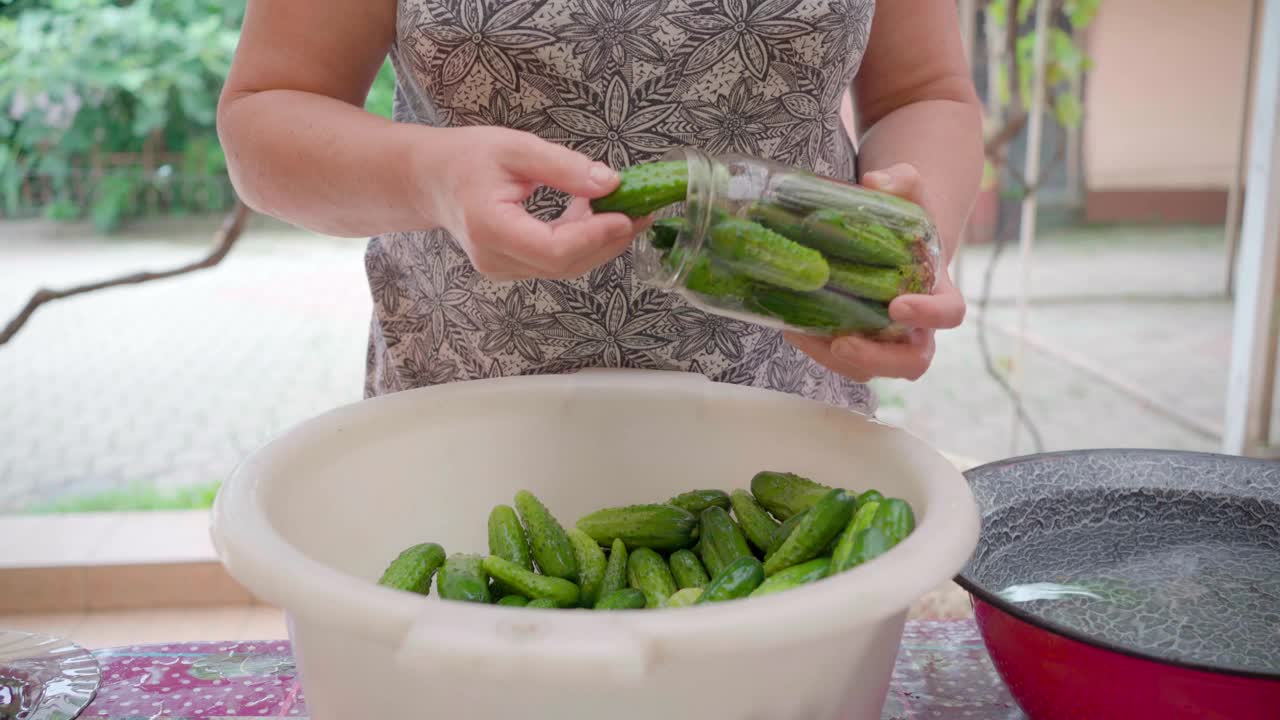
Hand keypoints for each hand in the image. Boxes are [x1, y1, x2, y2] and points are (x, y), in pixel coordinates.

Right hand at [428, 127, 647, 281]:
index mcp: (491, 230)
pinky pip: (556, 262)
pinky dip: (582, 241)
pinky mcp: (512, 268)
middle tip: (642, 211)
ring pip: (565, 267)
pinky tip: (597, 215)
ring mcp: (503, 269)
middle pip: (565, 265)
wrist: (430, 180)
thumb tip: (611, 183)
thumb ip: (563, 167)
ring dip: (600, 242)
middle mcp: (496, 260)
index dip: (596, 237)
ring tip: (626, 209)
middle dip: (609, 240)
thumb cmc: (466, 158)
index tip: (628, 215)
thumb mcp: (516, 148)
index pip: (554, 250)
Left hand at [784, 162, 965, 381]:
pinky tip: (791, 327)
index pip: (949, 313)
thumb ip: (902, 180)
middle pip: (913, 362)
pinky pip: (842, 361)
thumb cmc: (907, 217)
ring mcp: (888, 340)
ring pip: (871, 368)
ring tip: (802, 333)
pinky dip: (817, 349)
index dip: (929, 315)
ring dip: (836, 359)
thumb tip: (873, 181)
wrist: (894, 236)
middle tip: (844, 343)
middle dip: (878, 358)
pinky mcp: (858, 343)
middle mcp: (918, 326)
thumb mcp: (909, 191)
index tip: (898, 305)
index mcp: (939, 291)